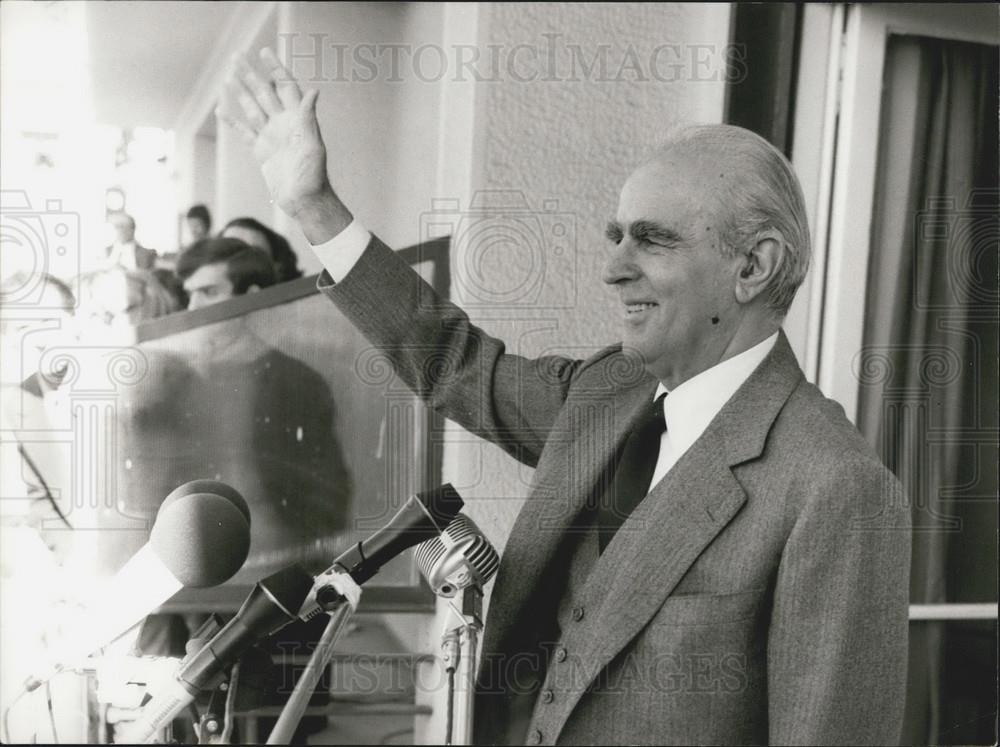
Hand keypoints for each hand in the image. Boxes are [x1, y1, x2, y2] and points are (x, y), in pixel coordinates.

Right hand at [218, 49, 350, 240]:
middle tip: (237, 55)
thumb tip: (314, 91)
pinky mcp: (262, 151)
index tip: (264, 52)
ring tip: (228, 75)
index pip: (285, 86)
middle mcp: (283, 124)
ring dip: (240, 92)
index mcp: (297, 119)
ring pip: (252, 108)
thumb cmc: (313, 175)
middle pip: (264, 92)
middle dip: (251, 74)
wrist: (304, 200)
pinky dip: (233, 121)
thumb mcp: (312, 145)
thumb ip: (308, 118)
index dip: (275, 68)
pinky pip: (245, 132)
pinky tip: (221, 110)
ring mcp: (271, 136)